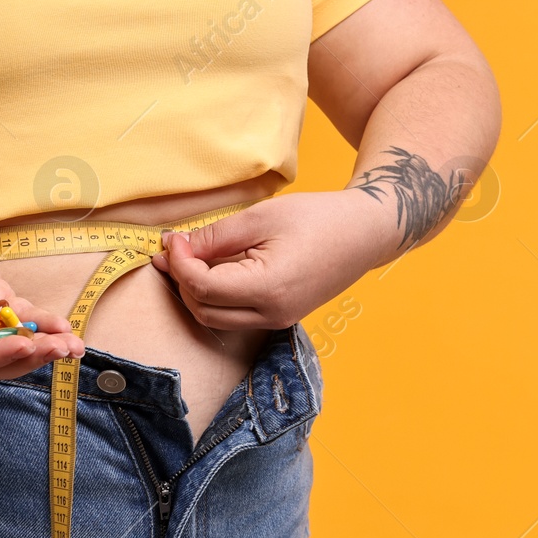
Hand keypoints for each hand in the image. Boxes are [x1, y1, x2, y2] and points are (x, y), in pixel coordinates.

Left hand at [149, 190, 395, 329]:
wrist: (365, 233)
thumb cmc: (318, 218)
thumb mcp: (260, 218)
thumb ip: (216, 236)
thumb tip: (179, 246)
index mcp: (267, 288)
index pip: (202, 288)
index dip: (180, 264)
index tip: (173, 240)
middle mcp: (272, 314)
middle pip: (204, 311)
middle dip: (182, 282)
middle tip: (174, 250)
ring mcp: (278, 320)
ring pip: (217, 319)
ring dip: (197, 293)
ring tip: (189, 259)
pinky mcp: (281, 317)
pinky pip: (236, 315)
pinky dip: (217, 297)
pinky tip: (214, 269)